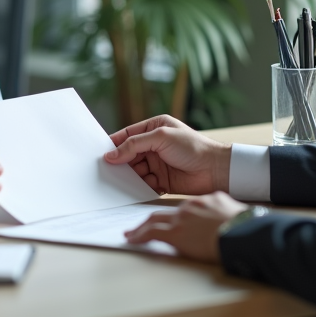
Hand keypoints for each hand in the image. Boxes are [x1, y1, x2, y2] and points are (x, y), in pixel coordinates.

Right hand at [104, 115, 230, 194]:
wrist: (216, 170)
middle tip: (107, 171)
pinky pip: (144, 184)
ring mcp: (157, 164)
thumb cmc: (192, 147)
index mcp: (154, 128)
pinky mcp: (161, 181)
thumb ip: (134, 144)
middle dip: (120, 163)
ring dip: (130, 177)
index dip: (113, 144)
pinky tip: (139, 188)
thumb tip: (111, 154)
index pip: (127, 135)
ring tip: (124, 181)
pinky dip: (140, 187)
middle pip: (128, 155)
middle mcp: (154, 146)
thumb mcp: (161, 138)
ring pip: (134, 171)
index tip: (99, 153)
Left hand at [124, 192, 248, 262]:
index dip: (175, 214)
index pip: (184, 207)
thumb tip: (223, 219)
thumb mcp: (233, 213)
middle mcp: (190, 206)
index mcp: (205, 201)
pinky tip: (131, 240)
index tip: (171, 220)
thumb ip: (222, 212)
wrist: (242, 234)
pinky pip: (151, 233)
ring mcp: (182, 218)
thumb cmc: (243, 228)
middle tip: (142, 224)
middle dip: (152, 218)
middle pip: (165, 211)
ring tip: (132, 233)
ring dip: (142, 227)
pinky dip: (139, 236)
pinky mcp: (175, 233)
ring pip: (154, 220)